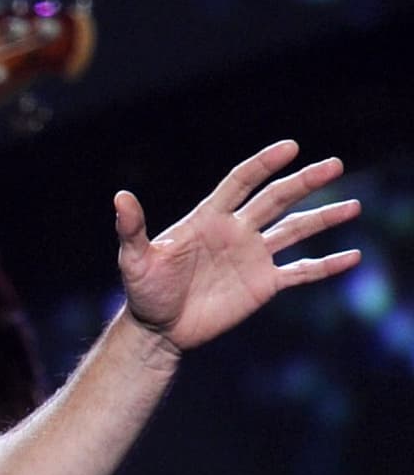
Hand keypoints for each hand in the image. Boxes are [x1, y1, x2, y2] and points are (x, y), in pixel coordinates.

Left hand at [115, 140, 361, 353]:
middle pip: (275, 200)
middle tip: (334, 165)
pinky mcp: (263, 285)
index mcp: (208, 218)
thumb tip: (120, 197)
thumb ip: (132, 228)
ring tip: (353, 205)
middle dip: (304, 182)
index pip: (241, 183)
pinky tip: (352, 257)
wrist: (158, 328)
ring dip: (323, 218)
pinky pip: (301, 272)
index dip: (264, 164)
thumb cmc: (143, 290)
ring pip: (295, 231)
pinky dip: (326, 265)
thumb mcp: (134, 258)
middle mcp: (235, 232)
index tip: (290, 147)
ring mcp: (252, 257)